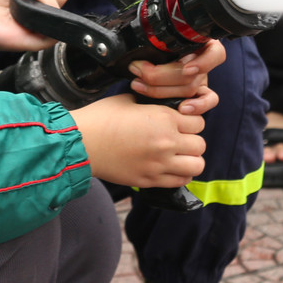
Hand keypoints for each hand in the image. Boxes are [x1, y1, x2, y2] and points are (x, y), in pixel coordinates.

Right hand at [71, 93, 208, 187]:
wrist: (81, 143)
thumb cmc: (102, 117)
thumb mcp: (131, 100)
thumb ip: (153, 104)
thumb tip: (163, 106)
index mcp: (164, 118)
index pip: (198, 122)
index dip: (191, 121)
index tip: (181, 122)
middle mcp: (167, 142)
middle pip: (200, 145)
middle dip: (192, 141)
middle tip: (179, 139)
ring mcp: (159, 164)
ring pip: (197, 166)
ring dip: (191, 160)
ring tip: (178, 156)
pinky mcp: (149, 180)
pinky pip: (180, 181)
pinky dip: (180, 175)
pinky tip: (169, 168)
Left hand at [128, 39, 225, 115]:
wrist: (151, 56)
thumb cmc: (155, 43)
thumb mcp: (159, 37)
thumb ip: (157, 39)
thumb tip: (141, 43)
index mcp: (198, 41)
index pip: (214, 52)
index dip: (203, 63)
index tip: (185, 68)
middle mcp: (203, 59)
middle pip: (191, 74)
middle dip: (160, 75)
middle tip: (137, 70)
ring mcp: (202, 77)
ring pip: (190, 88)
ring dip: (160, 89)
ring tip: (138, 85)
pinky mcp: (199, 93)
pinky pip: (208, 101)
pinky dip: (197, 106)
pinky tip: (181, 108)